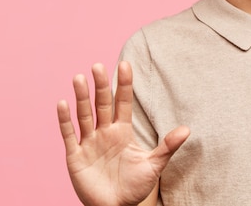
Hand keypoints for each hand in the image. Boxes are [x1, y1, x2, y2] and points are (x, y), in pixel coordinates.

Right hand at [57, 61, 189, 205]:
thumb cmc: (135, 186)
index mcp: (123, 131)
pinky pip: (69, 135)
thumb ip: (168, 146)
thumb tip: (187, 129)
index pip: (123, 103)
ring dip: (81, 98)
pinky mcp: (75, 156)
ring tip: (79, 78)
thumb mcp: (154, 165)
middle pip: (102, 104)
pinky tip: (63, 103)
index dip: (124, 85)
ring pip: (84, 115)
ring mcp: (89, 143)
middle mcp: (105, 133)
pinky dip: (65, 120)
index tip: (126, 64)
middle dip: (101, 86)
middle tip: (97, 66)